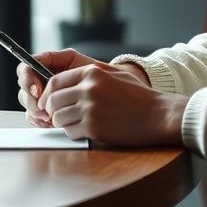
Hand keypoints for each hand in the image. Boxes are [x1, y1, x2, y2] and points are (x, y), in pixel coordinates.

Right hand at [17, 48, 99, 127]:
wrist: (109, 94)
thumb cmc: (96, 76)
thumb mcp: (79, 62)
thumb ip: (59, 58)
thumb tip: (38, 60)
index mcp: (46, 66)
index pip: (25, 68)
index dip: (26, 79)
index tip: (37, 90)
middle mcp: (41, 81)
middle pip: (22, 88)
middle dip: (30, 100)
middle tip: (42, 108)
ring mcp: (42, 97)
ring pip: (27, 104)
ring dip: (35, 111)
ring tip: (50, 117)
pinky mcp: (46, 112)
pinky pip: (33, 117)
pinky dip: (39, 121)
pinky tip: (50, 123)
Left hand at [39, 62, 186, 146]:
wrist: (158, 115)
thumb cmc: (138, 96)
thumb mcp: (113, 75)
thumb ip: (87, 76)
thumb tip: (61, 83)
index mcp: (91, 72)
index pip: (55, 82)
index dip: (47, 94)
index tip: (47, 102)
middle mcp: (88, 89)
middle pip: (53, 101)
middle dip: (51, 111)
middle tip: (56, 116)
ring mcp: (90, 108)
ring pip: (59, 118)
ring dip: (63, 123)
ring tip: (75, 124)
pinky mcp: (94, 127)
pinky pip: (71, 132)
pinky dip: (74, 133)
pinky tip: (86, 131)